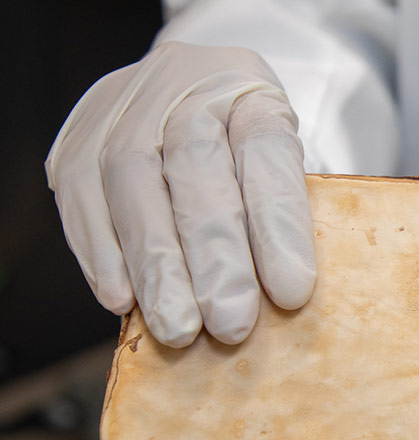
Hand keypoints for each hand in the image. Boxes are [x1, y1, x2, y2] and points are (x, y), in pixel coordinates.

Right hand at [45, 41, 313, 346]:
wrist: (188, 95)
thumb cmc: (244, 150)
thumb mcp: (284, 164)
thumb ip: (284, 216)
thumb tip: (286, 297)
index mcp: (251, 91)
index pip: (267, 148)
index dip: (279, 222)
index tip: (292, 291)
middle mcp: (183, 85)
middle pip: (195, 164)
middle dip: (214, 255)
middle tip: (231, 323)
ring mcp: (122, 106)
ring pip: (130, 180)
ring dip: (154, 265)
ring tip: (178, 328)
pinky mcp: (76, 139)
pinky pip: (80, 195)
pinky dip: (102, 254)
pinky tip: (123, 300)